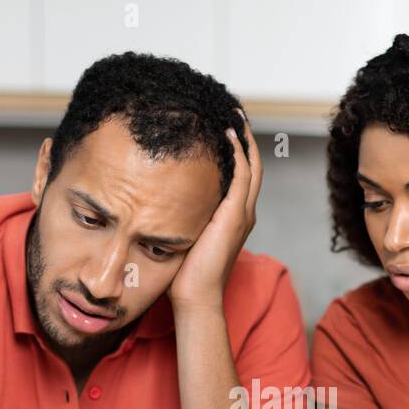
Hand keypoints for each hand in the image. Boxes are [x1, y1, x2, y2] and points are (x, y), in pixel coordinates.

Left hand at [168, 109, 261, 312]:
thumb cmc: (186, 275)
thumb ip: (181, 216)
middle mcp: (243, 212)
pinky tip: (228, 133)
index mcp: (233, 218)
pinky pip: (243, 174)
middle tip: (232, 112)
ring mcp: (242, 213)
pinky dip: (238, 151)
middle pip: (252, 164)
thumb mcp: (184, 236)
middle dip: (243, 137)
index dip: (236, 151)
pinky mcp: (235, 214)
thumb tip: (156, 200)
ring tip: (232, 114)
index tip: (223, 129)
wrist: (196, 296)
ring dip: (243, 137)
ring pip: (251, 165)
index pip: (240, 176)